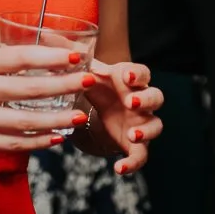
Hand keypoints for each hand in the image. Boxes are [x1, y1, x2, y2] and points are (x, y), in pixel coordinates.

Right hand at [0, 46, 98, 150]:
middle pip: (29, 89)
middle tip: (89, 81)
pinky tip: (57, 137)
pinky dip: (37, 142)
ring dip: (57, 118)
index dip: (52, 57)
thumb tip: (42, 59)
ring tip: (80, 115)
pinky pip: (12, 143)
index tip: (76, 57)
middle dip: (64, 85)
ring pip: (25, 120)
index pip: (21, 58)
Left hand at [83, 60, 163, 174]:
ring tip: (132, 134)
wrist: (99, 109)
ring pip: (156, 125)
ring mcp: (142, 122)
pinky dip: (133, 163)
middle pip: (156, 97)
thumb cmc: (97, 86)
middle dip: (146, 99)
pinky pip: (141, 155)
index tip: (126, 77)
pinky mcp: (137, 144)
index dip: (137, 75)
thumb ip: (79, 62)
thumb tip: (58, 44)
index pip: (143, 73)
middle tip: (131, 102)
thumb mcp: (88, 74)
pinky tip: (119, 168)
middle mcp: (142, 101)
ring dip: (147, 130)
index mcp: (131, 80)